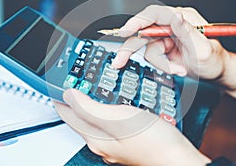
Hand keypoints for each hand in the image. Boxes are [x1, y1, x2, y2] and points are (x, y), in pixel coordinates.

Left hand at [54, 89, 210, 165]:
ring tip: (90, 85)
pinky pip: (108, 120)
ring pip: (93, 117)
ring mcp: (113, 141)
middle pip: (79, 116)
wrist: (176, 156)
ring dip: (89, 100)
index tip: (58, 81)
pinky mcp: (124, 138)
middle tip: (75, 79)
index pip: (66, 113)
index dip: (60, 95)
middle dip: (74, 97)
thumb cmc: (153, 141)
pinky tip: (113, 100)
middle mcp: (101, 141)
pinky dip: (105, 106)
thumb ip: (90, 107)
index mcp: (95, 137)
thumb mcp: (118, 119)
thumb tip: (68, 95)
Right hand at [111, 5, 227, 79]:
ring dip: (160, 63)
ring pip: (147, 48)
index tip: (125, 32)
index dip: (137, 22)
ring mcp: (166, 37)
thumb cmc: (214, 61)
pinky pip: (152, 57)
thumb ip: (188, 33)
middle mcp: (172, 25)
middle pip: (143, 31)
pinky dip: (162, 66)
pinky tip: (177, 69)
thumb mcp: (203, 50)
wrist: (215, 73)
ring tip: (177, 69)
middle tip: (119, 60)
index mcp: (183, 18)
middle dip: (131, 48)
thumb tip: (176, 16)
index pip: (154, 15)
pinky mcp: (163, 48)